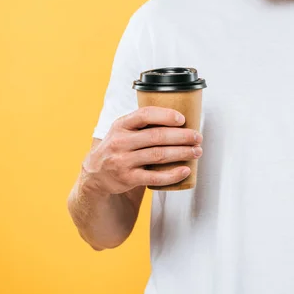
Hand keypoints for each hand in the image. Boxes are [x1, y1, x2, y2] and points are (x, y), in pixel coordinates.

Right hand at [82, 107, 203, 194]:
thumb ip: (143, 125)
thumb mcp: (123, 130)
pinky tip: (185, 170)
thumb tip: (180, 118)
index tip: (182, 119)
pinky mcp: (128, 178)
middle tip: (197, 137)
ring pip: (158, 155)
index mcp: (121, 125)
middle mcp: (120, 142)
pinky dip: (172, 174)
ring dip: (182, 153)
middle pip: (157, 136)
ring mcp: (123, 161)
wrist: (96, 174)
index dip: (165, 115)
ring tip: (196, 151)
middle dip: (182, 136)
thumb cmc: (118, 147)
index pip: (144, 115)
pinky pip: (154, 177)